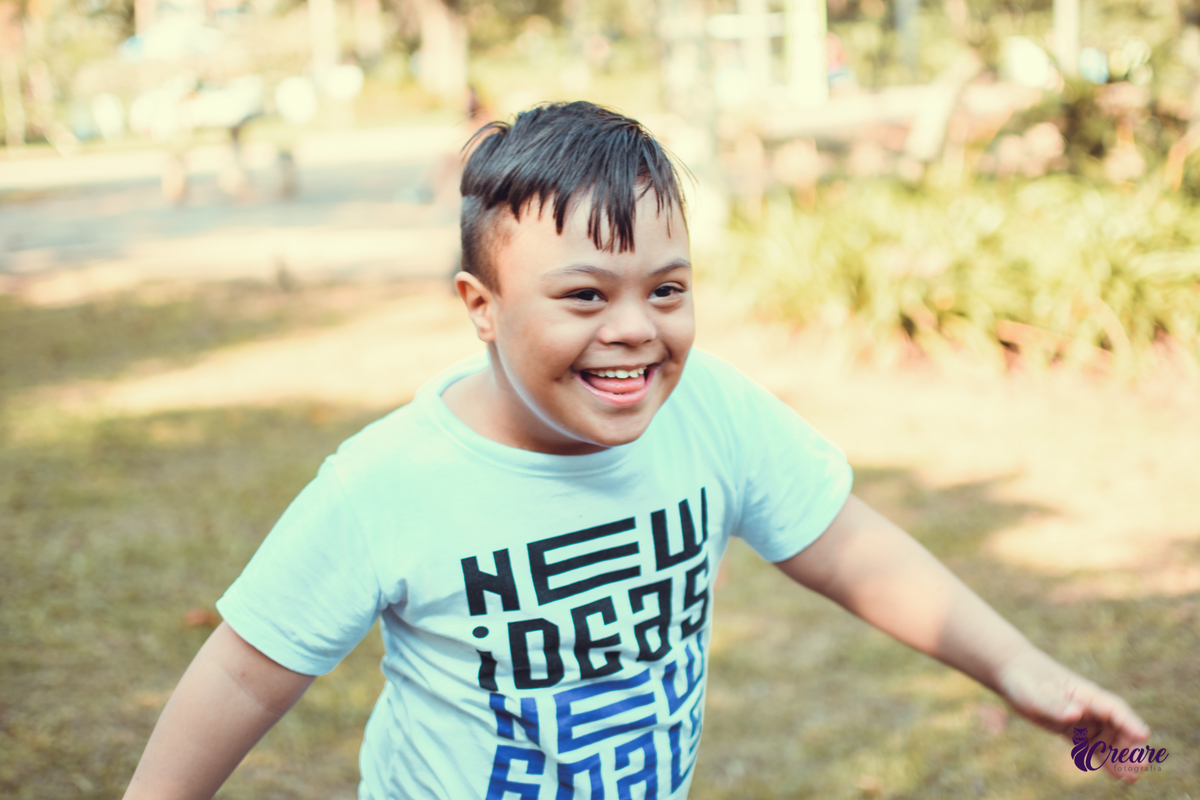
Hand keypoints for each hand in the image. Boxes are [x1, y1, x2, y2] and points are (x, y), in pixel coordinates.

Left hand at [995, 647, 1150, 782]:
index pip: (1113, 708)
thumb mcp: (1035, 694)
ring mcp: (1080, 716)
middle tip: (1141, 766)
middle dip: (1130, 746)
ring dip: (1119, 757)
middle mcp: (1087, 705)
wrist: (1011, 670)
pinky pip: (1091, 744)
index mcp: (1084, 693)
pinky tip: (1114, 774)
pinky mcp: (1070, 727)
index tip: (1144, 736)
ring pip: (1107, 739)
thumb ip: (1056, 705)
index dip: (1129, 722)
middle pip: (1116, 727)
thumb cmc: (1024, 678)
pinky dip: (1102, 758)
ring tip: (1131, 777)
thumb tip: (1077, 714)